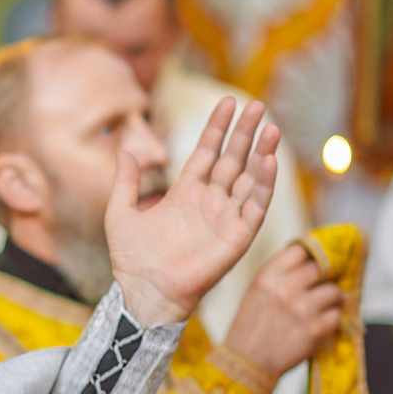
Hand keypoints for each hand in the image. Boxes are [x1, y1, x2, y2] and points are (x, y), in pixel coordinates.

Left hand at [104, 99, 279, 326]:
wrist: (143, 292)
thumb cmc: (131, 259)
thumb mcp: (120, 212)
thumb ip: (125, 181)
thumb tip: (126, 150)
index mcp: (185, 194)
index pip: (207, 152)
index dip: (218, 128)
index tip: (227, 102)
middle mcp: (209, 202)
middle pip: (232, 159)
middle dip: (245, 133)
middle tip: (258, 105)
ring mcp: (225, 218)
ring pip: (249, 179)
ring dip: (262, 154)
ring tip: (272, 128)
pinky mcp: (237, 237)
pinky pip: (255, 207)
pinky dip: (264, 185)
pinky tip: (269, 162)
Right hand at [220, 242, 343, 379]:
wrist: (246, 363)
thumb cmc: (250, 328)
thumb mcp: (256, 292)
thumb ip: (280, 275)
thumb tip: (309, 262)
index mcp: (267, 277)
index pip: (300, 250)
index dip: (310, 256)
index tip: (313, 263)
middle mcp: (285, 289)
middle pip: (320, 269)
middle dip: (324, 277)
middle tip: (322, 285)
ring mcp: (302, 310)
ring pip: (334, 291)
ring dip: (333, 299)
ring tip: (326, 306)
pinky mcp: (314, 330)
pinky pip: (336, 316)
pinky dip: (331, 320)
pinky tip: (321, 324)